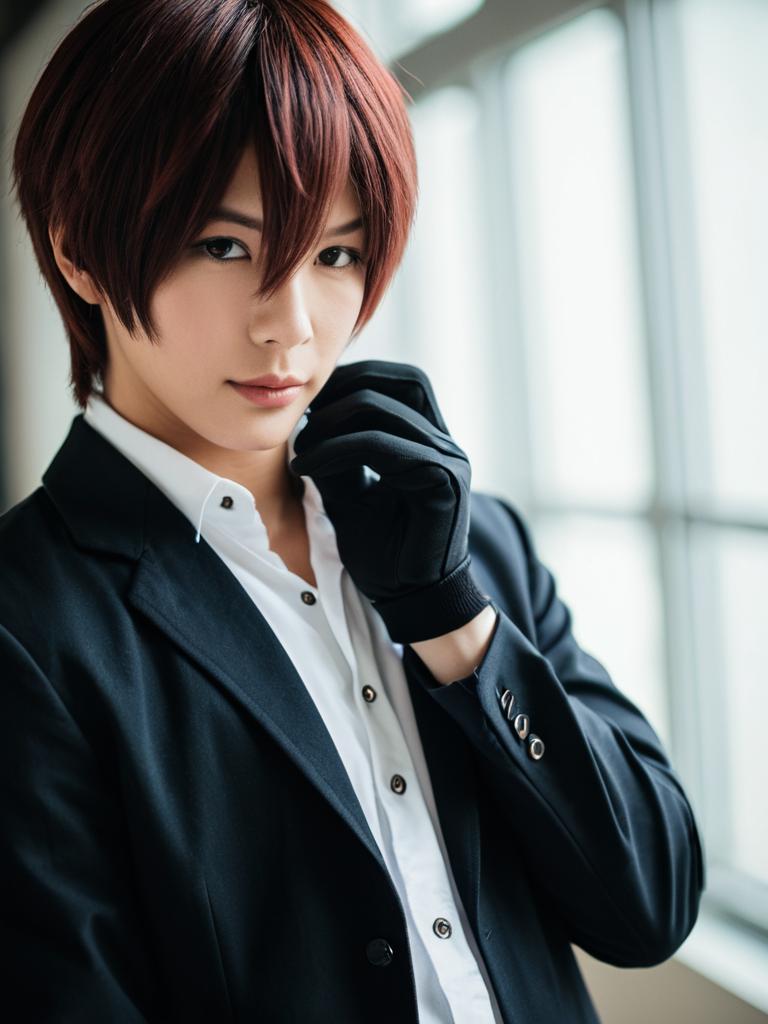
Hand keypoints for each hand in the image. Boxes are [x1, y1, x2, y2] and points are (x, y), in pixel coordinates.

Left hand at [289, 360, 489, 642]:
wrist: (409, 600)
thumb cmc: (383, 552)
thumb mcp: (349, 493)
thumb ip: (339, 454)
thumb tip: (309, 420)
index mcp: (430, 443)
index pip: (402, 382)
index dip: (357, 378)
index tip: (311, 403)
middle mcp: (445, 445)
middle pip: (405, 381)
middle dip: (348, 386)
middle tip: (305, 415)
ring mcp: (448, 462)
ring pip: (387, 410)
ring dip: (334, 420)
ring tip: (302, 443)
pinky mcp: (442, 483)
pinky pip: (384, 447)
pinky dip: (338, 449)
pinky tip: (307, 465)